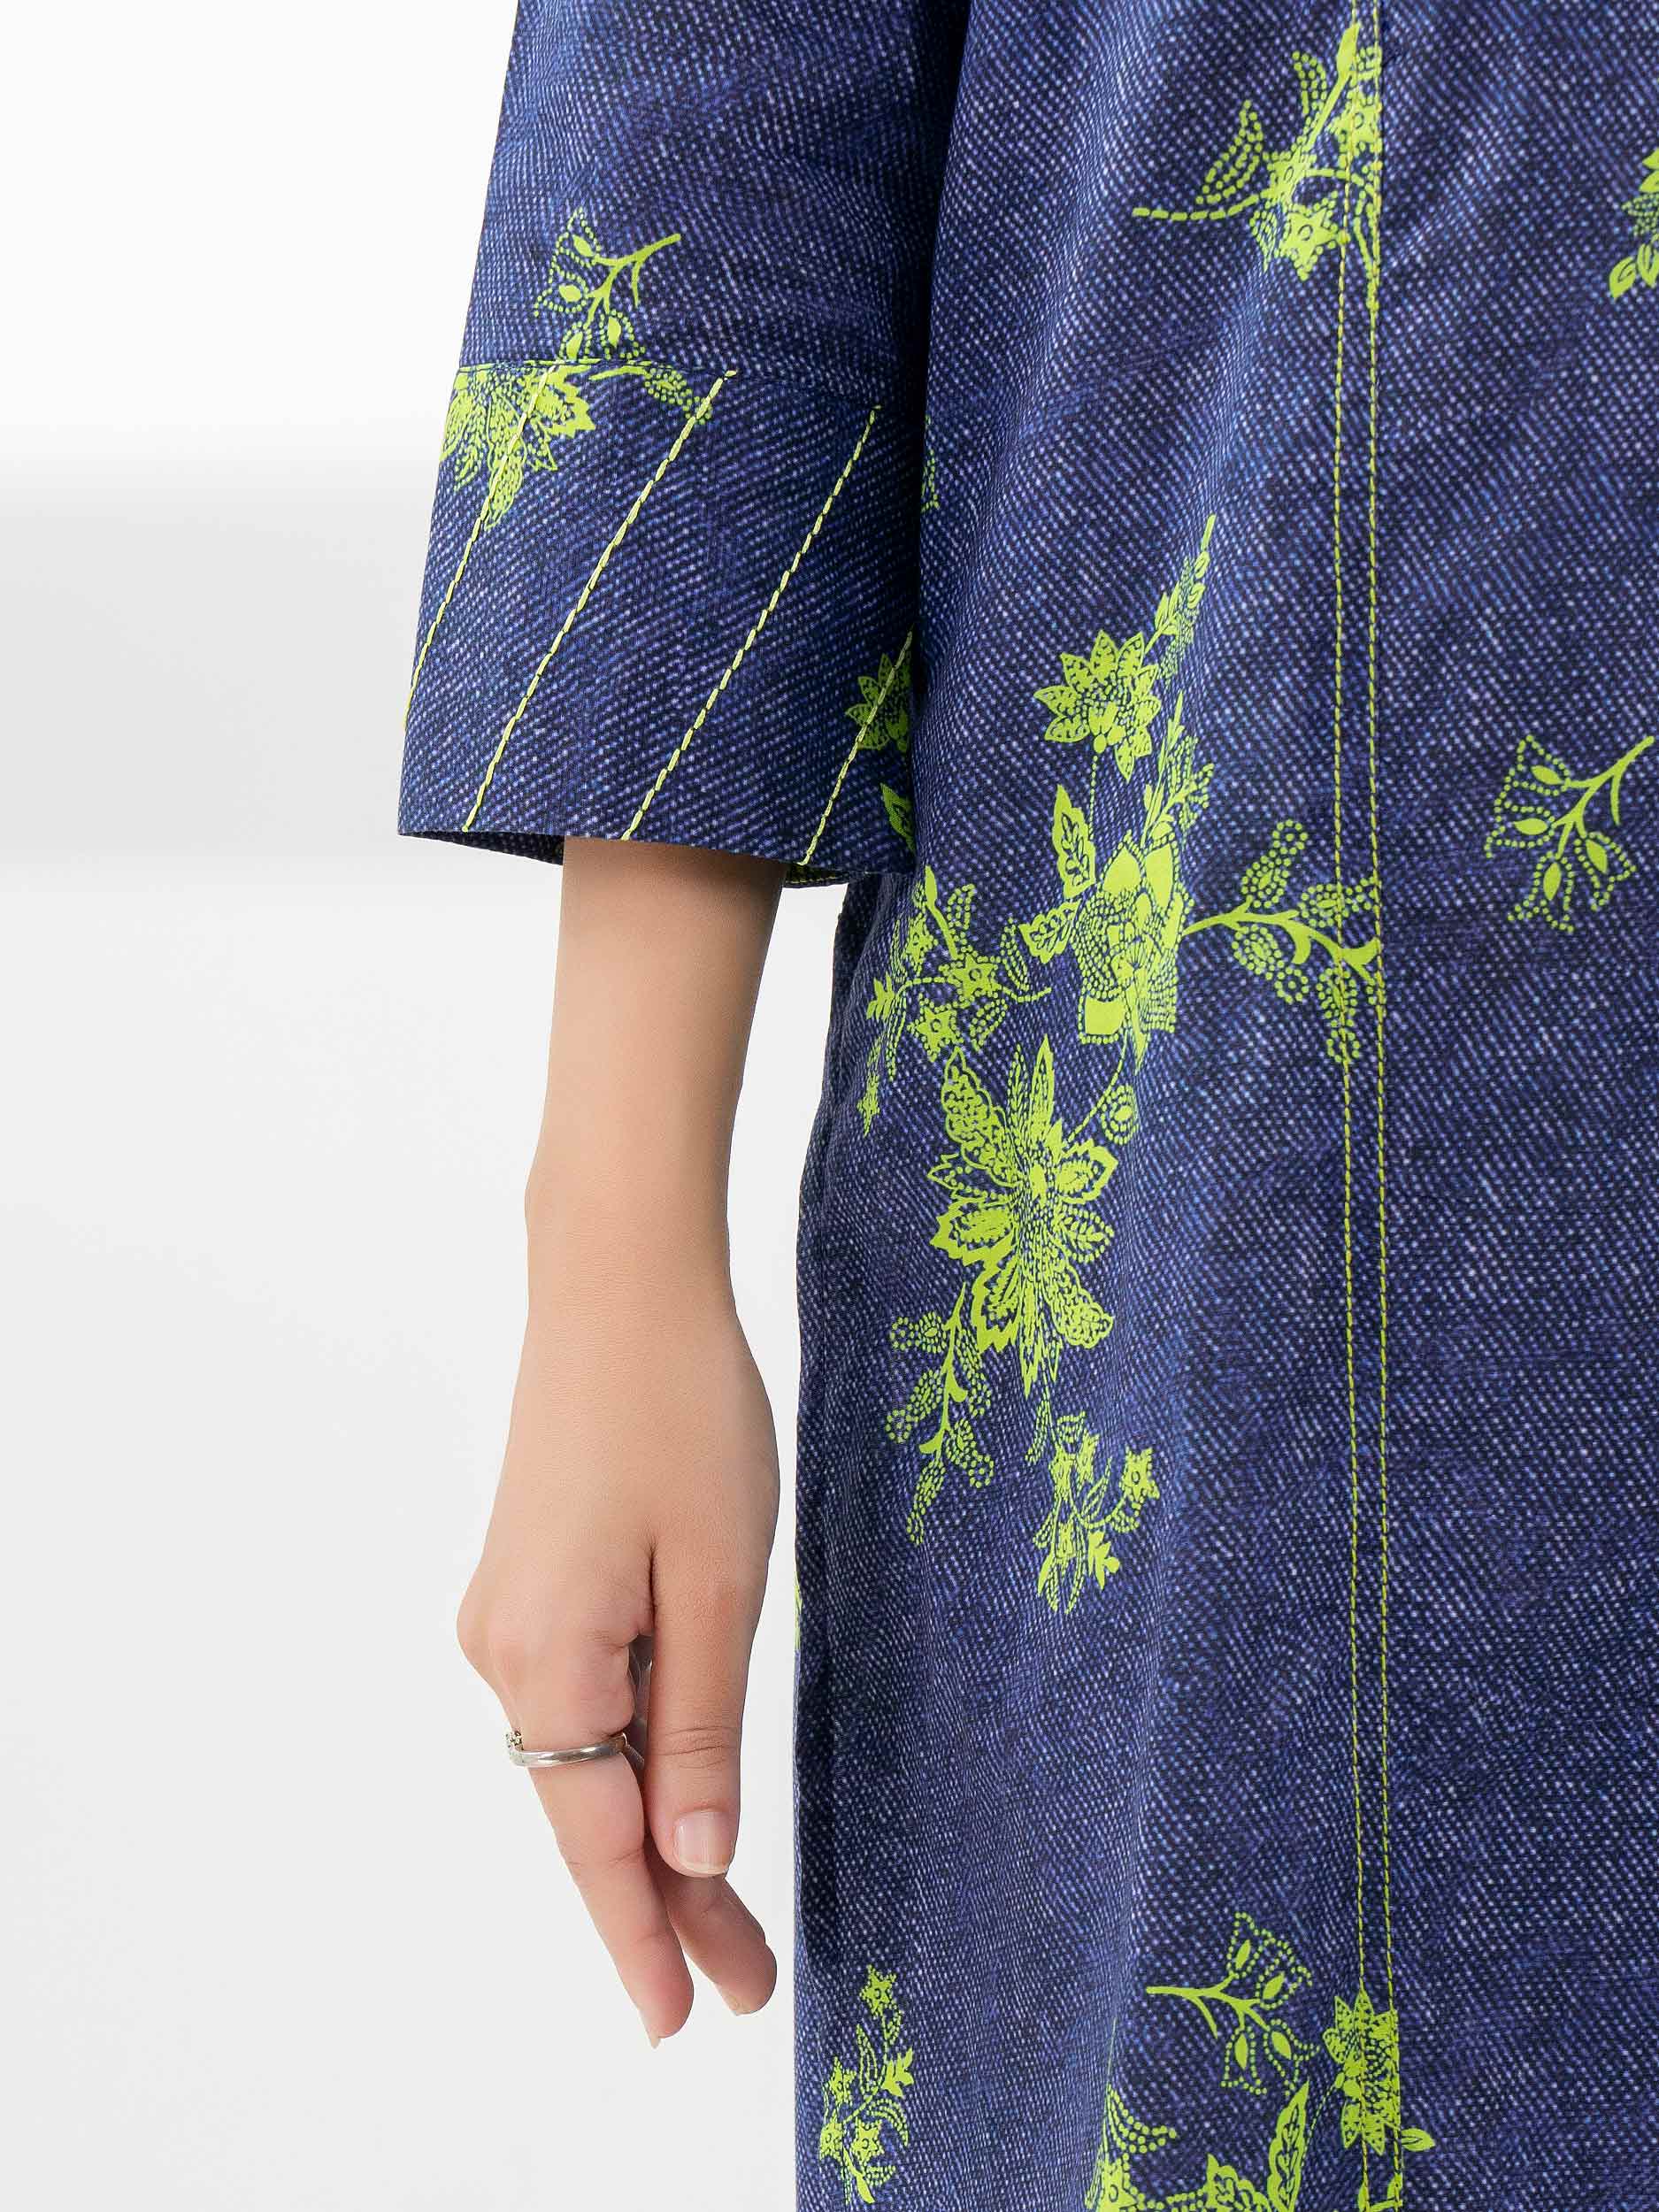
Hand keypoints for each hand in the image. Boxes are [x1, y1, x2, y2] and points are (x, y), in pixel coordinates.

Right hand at [457, 1226, 780, 2043]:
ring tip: (728, 1907)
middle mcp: (504, 1649)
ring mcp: (506, 1612)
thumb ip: (701, 1724)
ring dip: (652, 1823)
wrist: (616, 1280)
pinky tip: (677, 1781)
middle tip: (745, 1982)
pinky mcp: (527, 1576)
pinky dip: (631, 1746)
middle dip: (666, 1897)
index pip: (600, 1839)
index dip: (647, 1934)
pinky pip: (581, 1693)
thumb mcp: (722, 1579)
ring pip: (584, 1752)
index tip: (684, 2020)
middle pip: (586, 1808)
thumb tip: (690, 1851)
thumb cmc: (683, 1412)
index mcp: (550, 1658)